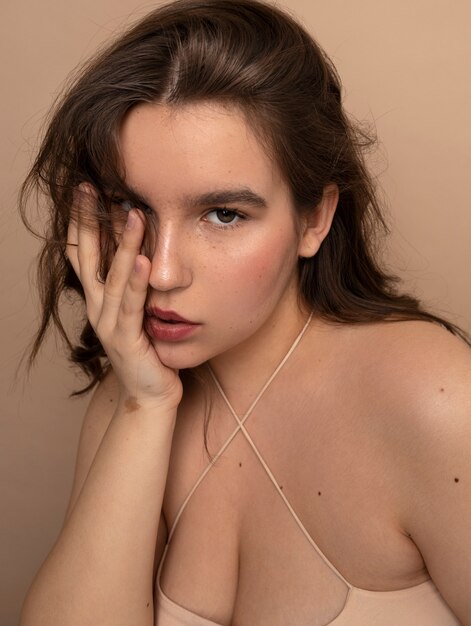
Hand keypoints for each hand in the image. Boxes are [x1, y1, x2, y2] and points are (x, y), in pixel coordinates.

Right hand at [66, 184, 181, 410]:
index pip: (84, 253)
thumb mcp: (137, 311)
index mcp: (100, 299)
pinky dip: (137, 282)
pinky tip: (146, 260)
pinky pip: (132, 306)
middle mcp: (98, 308)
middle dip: (88, 222)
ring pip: (114, 277)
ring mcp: (110, 324)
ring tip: (131, 212)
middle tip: (88, 187)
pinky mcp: (128, 340)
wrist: (149, 394)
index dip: (82, 222)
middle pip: (88, 258)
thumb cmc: (148, 350)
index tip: (86, 190)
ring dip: (123, 244)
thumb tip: (143, 248)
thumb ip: (134, 285)